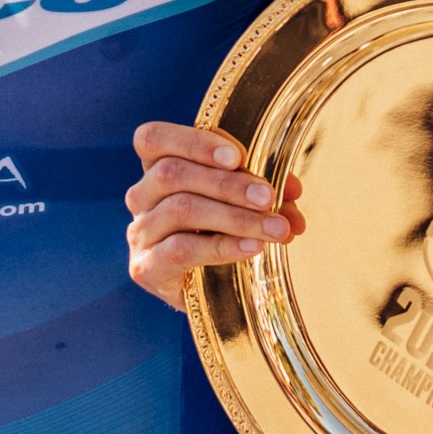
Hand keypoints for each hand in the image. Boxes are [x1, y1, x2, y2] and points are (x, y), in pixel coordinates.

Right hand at [125, 121, 304, 310]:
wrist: (210, 294)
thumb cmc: (224, 235)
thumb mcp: (242, 203)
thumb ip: (261, 190)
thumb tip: (292, 190)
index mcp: (158, 168)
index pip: (154, 139)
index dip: (193, 142)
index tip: (236, 156)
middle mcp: (142, 197)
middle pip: (172, 174)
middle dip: (228, 183)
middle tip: (268, 197)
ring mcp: (140, 233)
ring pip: (181, 210)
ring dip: (235, 217)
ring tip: (275, 228)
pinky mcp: (146, 268)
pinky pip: (181, 249)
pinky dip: (223, 246)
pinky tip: (253, 247)